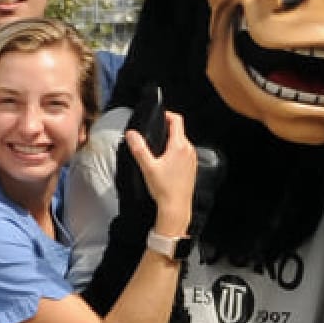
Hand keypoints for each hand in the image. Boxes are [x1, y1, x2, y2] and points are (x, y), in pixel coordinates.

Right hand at [127, 109, 198, 236]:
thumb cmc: (164, 189)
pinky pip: (184, 153)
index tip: (157, 116)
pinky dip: (175, 152)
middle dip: (166, 129)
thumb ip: (139, 148)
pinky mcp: (192, 168)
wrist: (176, 207)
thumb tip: (131, 133)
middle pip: (178, 131)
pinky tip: (165, 162)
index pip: (176, 120)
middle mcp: (189, 150)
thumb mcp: (148, 167)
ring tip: (156, 149)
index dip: (166, 115)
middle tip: (152, 134)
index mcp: (180, 146)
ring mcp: (192, 159)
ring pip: (181, 143)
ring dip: (170, 142)